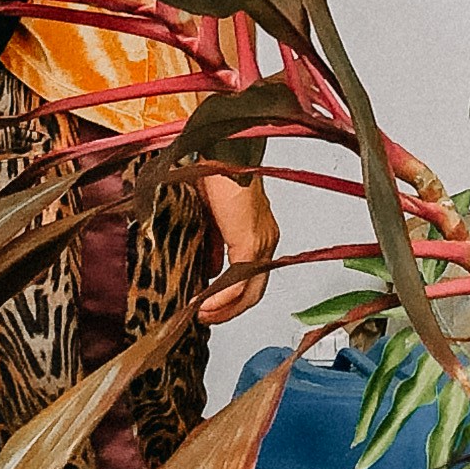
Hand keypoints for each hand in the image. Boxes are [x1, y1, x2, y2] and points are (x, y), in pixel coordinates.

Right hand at [198, 168, 276, 322]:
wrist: (222, 151)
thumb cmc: (216, 171)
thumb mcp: (210, 215)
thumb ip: (213, 243)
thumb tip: (209, 270)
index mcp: (258, 232)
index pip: (250, 276)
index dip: (230, 295)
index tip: (208, 305)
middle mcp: (266, 240)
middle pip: (254, 291)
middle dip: (229, 310)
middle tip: (206, 317)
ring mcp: (262, 243)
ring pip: (250, 291)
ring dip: (225, 308)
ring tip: (203, 316)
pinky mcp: (250, 243)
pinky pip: (240, 282)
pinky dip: (222, 297)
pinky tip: (205, 304)